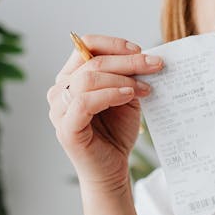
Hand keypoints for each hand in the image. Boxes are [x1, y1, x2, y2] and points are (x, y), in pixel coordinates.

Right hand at [47, 34, 163, 192]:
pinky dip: (110, 94)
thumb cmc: (117, 133)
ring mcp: (59, 109)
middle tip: (155, 65)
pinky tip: (128, 96)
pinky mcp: (66, 128)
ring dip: (121, 78)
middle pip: (91, 62)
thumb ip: (128, 77)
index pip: (84, 46)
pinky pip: (85, 102)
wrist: (113, 170)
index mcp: (71, 78)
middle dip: (127, 61)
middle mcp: (60, 90)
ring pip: (88, 79)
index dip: (113, 44)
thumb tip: (146, 57)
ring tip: (144, 87)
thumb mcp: (126, 97)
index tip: (140, 50)